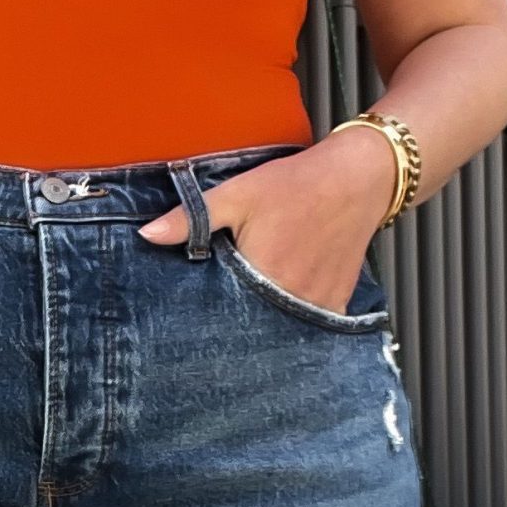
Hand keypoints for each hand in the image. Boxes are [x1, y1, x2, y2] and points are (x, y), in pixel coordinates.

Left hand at [137, 130, 396, 312]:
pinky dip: (291, 321)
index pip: (222, 313)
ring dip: (263, 323)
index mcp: (263, 275)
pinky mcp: (335, 306)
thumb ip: (192, 217)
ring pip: (279, 328)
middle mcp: (292, 299)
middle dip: (233, 323)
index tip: (189, 319)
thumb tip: (147, 235)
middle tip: (215, 320)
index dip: (206, 314)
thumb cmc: (297, 184)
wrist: (359, 178)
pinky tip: (278, 310)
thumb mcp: (238, 192)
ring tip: (248, 312)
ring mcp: (317, 306)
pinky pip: (307, 326)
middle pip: (251, 325)